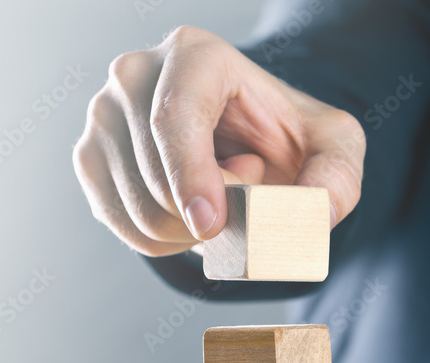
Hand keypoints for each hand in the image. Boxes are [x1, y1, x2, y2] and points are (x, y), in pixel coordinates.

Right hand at [73, 26, 365, 255]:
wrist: (256, 146)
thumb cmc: (291, 140)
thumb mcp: (336, 148)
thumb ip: (338, 176)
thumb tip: (317, 214)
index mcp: (196, 55)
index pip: (175, 117)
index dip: (191, 176)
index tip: (211, 223)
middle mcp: (136, 74)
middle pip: (156, 174)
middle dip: (211, 210)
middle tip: (247, 183)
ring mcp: (104, 115)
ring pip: (137, 209)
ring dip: (192, 227)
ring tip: (221, 189)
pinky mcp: (91, 157)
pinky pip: (123, 226)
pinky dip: (165, 240)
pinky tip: (192, 208)